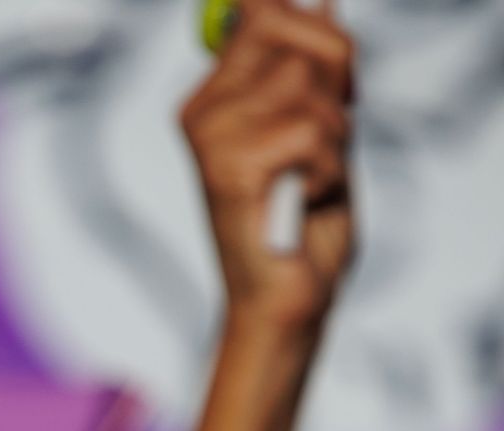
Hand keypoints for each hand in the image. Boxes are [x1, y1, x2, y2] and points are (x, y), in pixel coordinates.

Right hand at [182, 0, 354, 331]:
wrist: (284, 297)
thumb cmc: (303, 221)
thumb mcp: (315, 128)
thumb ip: (314, 68)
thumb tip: (323, 1)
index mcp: (212, 99)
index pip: (266, 13)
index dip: (319, 36)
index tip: (334, 87)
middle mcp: (201, 113)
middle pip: (290, 31)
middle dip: (334, 78)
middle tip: (327, 141)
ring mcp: (211, 140)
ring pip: (306, 84)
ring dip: (334, 133)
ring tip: (312, 177)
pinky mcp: (231, 169)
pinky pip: (312, 132)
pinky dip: (330, 169)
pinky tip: (305, 200)